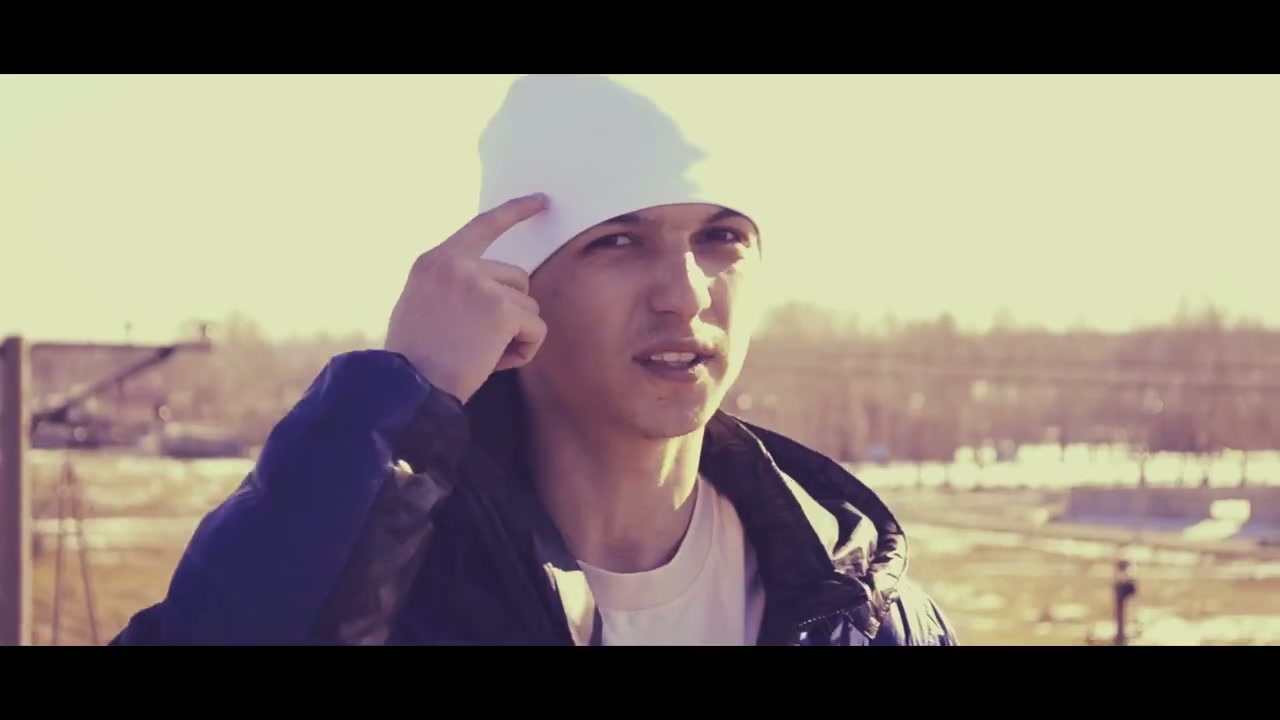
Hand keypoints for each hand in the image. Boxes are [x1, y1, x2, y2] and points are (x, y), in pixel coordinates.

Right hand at [385, 193, 548, 403]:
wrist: (408, 389)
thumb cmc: (414, 360)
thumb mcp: (420, 305)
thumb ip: (452, 287)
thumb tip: (493, 289)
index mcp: (435, 260)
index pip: (483, 225)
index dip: (516, 212)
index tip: (542, 200)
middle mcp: (457, 264)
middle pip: (517, 279)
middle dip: (509, 313)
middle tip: (478, 345)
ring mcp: (480, 284)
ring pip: (528, 306)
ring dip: (516, 334)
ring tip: (481, 356)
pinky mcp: (501, 310)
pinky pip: (536, 329)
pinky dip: (525, 351)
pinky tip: (494, 364)